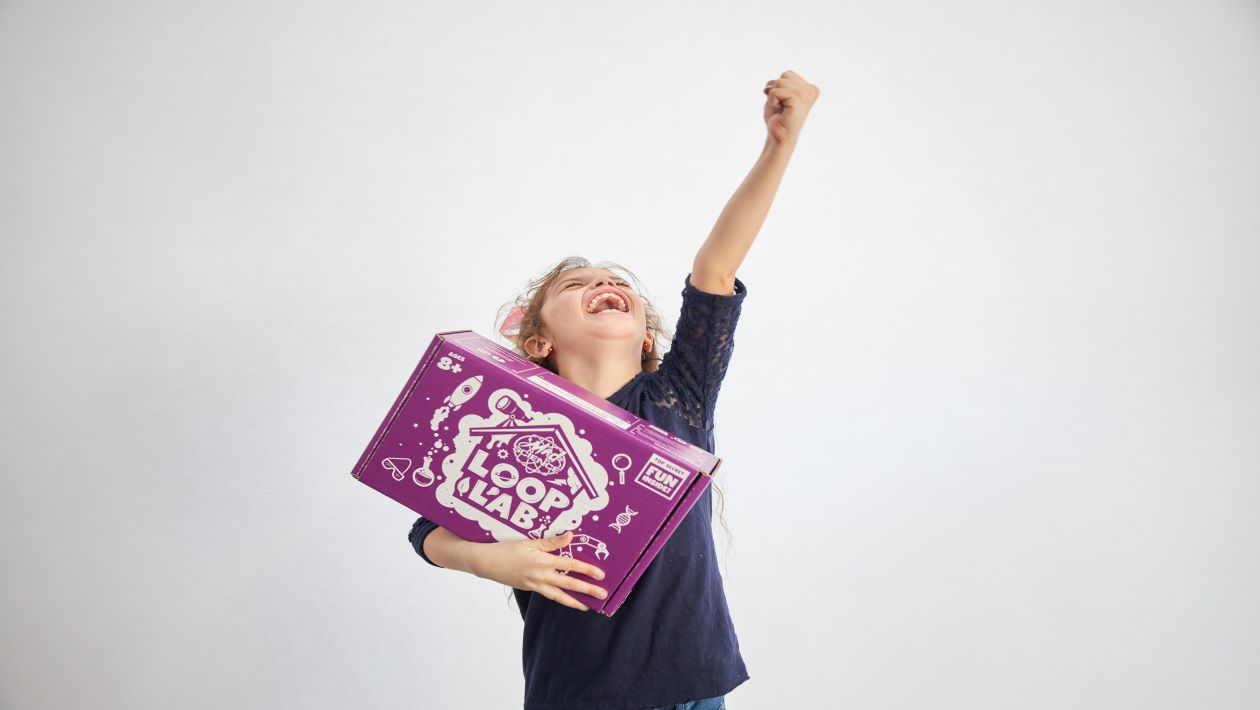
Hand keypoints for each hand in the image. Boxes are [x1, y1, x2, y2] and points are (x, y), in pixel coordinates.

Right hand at [470, 530, 608, 611]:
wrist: (487, 562)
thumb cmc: (507, 548)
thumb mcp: (530, 541)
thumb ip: (552, 541)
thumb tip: (570, 535)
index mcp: (543, 562)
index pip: (571, 566)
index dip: (587, 570)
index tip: (600, 575)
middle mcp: (541, 576)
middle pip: (569, 584)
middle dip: (587, 590)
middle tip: (602, 595)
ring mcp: (535, 585)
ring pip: (559, 596)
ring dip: (574, 601)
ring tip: (586, 606)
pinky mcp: (529, 588)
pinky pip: (548, 595)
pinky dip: (559, 598)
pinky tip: (566, 599)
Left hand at [762, 70, 819, 144]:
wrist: (780, 137)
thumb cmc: (779, 118)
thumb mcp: (779, 95)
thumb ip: (779, 83)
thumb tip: (770, 84)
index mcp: (810, 88)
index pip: (788, 74)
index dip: (779, 88)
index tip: (785, 103)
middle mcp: (810, 90)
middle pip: (784, 75)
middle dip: (777, 90)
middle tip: (782, 107)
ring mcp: (805, 94)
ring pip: (779, 82)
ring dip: (774, 96)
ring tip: (781, 109)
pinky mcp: (797, 99)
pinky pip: (775, 91)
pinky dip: (772, 101)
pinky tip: (780, 112)